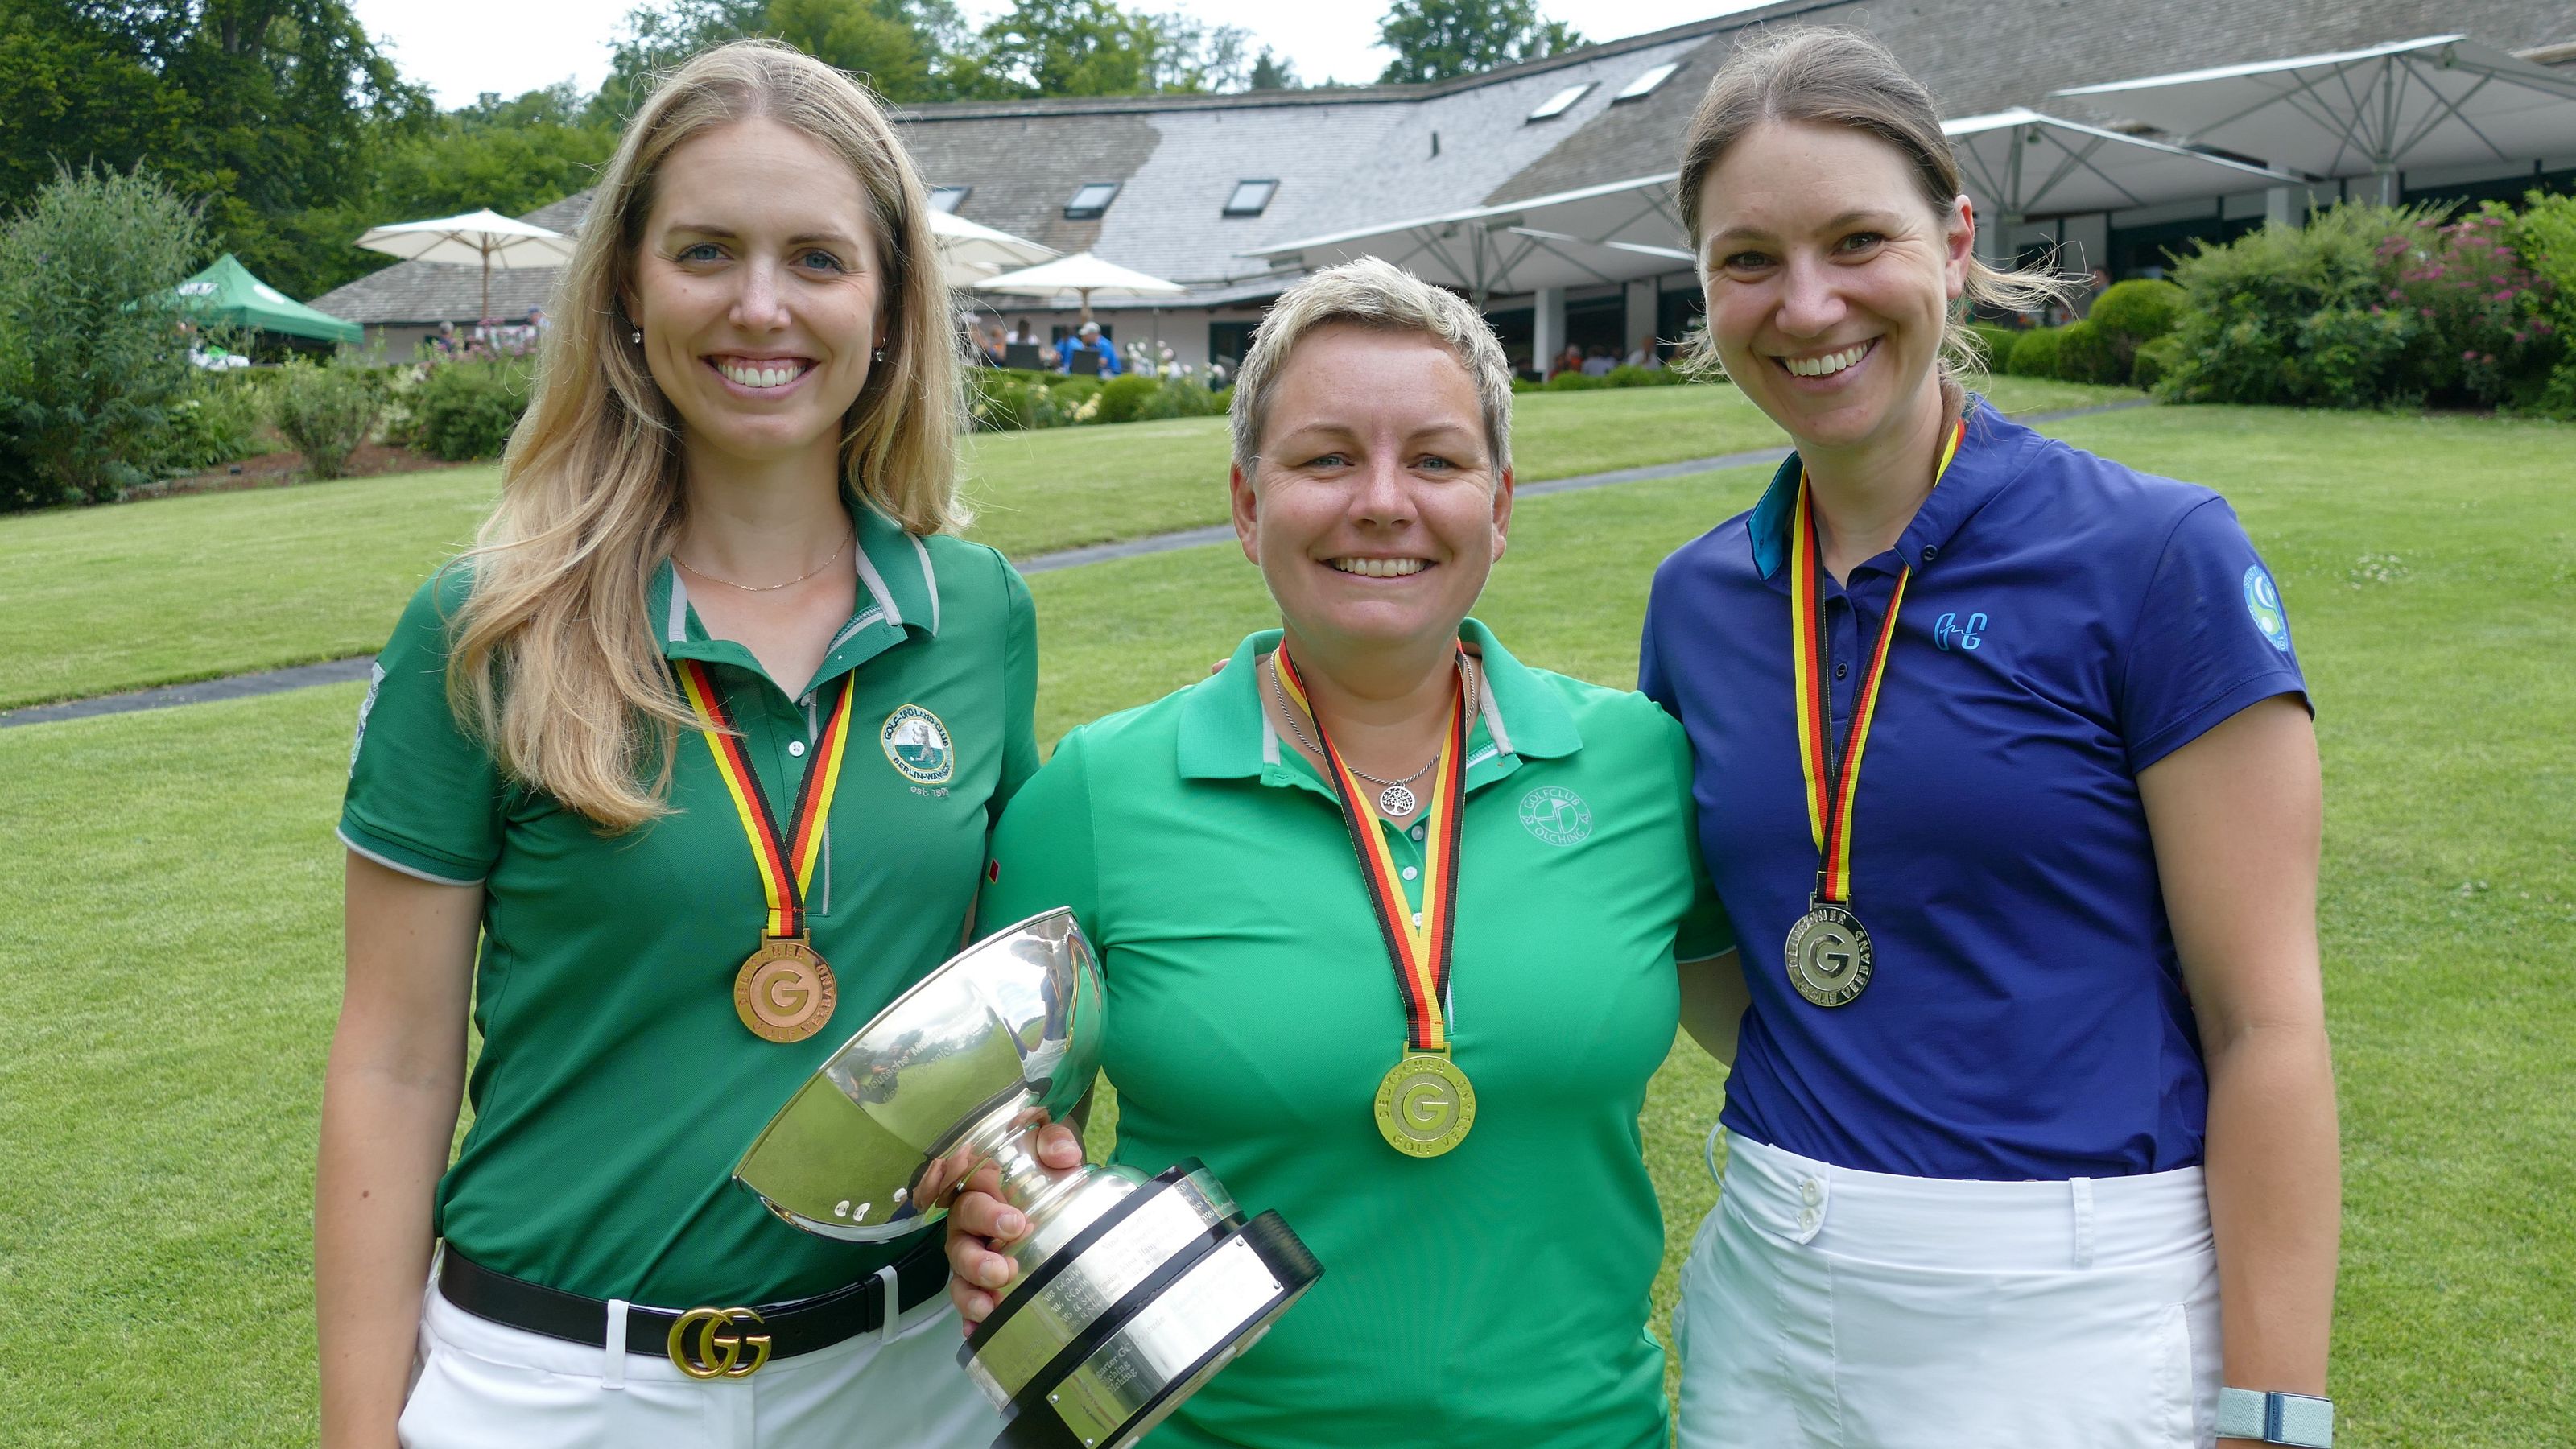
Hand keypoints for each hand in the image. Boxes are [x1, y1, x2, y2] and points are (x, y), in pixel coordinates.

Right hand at [945, 1120, 1083, 1329]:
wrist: (1060, 1180)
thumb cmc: (1045, 1156)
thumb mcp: (1049, 1139)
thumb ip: (1053, 1139)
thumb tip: (1062, 1154)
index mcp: (981, 1188)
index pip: (971, 1199)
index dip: (987, 1214)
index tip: (1017, 1225)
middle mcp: (971, 1224)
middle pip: (960, 1243)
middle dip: (977, 1261)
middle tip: (1004, 1270)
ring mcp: (976, 1253)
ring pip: (960, 1275)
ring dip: (970, 1294)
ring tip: (989, 1308)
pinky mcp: (985, 1280)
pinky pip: (970, 1301)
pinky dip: (970, 1319)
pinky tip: (977, 1333)